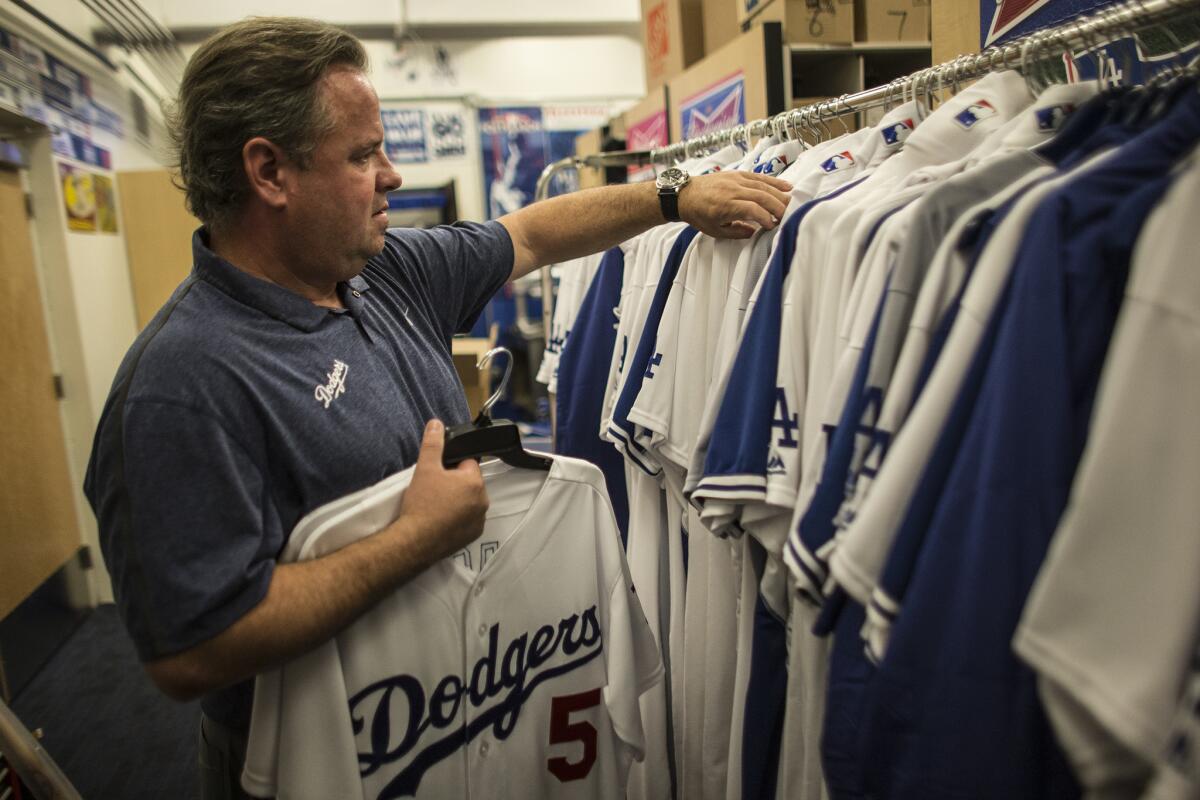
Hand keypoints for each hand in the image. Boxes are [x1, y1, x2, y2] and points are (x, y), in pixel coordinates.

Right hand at [396, 419, 488, 562]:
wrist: (414, 541)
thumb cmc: (421, 503)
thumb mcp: (425, 468)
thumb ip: (433, 444)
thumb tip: (436, 423)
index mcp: (474, 482)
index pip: (467, 463)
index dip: (450, 466)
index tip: (437, 475)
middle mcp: (483, 501)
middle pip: (468, 483)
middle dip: (454, 484)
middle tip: (433, 491)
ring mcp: (479, 520)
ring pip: (468, 502)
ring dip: (457, 501)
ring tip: (435, 507)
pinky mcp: (473, 535)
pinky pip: (467, 520)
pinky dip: (457, 519)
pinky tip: (441, 520)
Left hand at [677, 171, 791, 238]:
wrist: (685, 194)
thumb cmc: (699, 214)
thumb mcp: (715, 231)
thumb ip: (737, 232)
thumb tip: (756, 231)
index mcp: (725, 206)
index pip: (753, 210)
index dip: (765, 218)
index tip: (772, 226)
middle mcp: (732, 190)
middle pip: (762, 196)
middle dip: (778, 207)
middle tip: (788, 217)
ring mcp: (736, 180)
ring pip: (763, 186)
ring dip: (780, 195)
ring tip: (791, 204)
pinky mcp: (738, 174)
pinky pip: (759, 177)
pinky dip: (774, 181)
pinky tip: (786, 187)